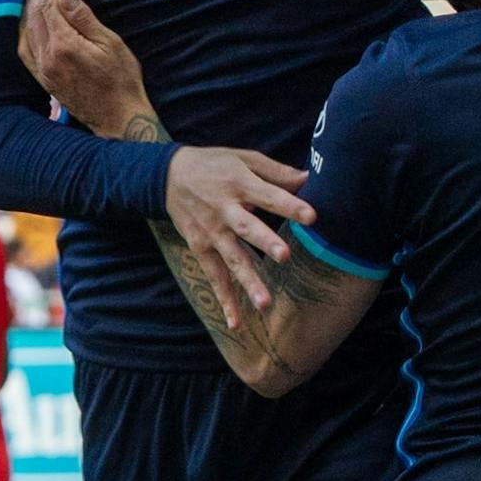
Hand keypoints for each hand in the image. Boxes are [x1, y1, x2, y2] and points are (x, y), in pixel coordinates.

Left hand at [18, 0, 148, 137]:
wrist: (117, 117)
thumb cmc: (122, 79)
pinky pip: (26, 48)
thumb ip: (84, 19)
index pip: (50, 4)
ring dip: (27, 4)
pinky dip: (24, 28)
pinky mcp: (43, 78)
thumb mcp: (111, 44)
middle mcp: (47, 56)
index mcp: (64, 44)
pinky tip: (27, 19)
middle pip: (35, 13)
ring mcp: (43, 69)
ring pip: (27, 29)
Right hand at [165, 146, 315, 326]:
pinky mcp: (199, 247)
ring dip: (247, 281)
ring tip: (264, 303)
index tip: (312, 216)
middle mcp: (224, 209)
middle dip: (265, 242)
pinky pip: (214, 276)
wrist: (168, 175)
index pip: (268, 195)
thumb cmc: (214, 164)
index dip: (290, 205)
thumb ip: (276, 172)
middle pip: (247, 228)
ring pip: (231, 258)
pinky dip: (224, 299)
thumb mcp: (244, 158)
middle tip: (285, 256)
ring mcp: (211, 231)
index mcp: (239, 183)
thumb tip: (309, 179)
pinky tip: (236, 322)